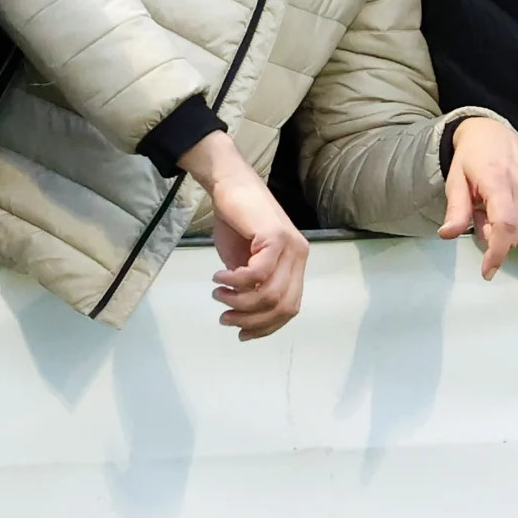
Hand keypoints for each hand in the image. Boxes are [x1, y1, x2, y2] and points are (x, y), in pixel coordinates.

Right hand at [186, 133, 306, 336]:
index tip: (241, 333)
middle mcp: (299, 257)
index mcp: (295, 265)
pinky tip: (219, 278)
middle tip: (225, 317)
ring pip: (270, 294)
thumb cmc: (236, 220)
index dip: (266, 327)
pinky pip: (257, 274)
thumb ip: (250, 286)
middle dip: (251, 320)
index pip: (289, 308)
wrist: (229, 184)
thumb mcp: (243, 262)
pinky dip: (236, 282)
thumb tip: (243, 313)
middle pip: (282, 306)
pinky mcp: (276, 236)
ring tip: (218, 294)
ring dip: (239, 302)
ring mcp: (291, 246)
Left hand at [437, 115, 517, 278]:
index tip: (488, 270)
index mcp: (498, 179)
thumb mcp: (455, 181)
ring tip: (492, 213)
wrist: (492, 133)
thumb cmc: (470, 158)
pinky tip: (507, 212)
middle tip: (479, 220)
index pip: (505, 224)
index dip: (497, 252)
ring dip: (508, 235)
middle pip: (516, 233)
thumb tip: (447, 234)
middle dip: (495, 240)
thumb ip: (455, 209)